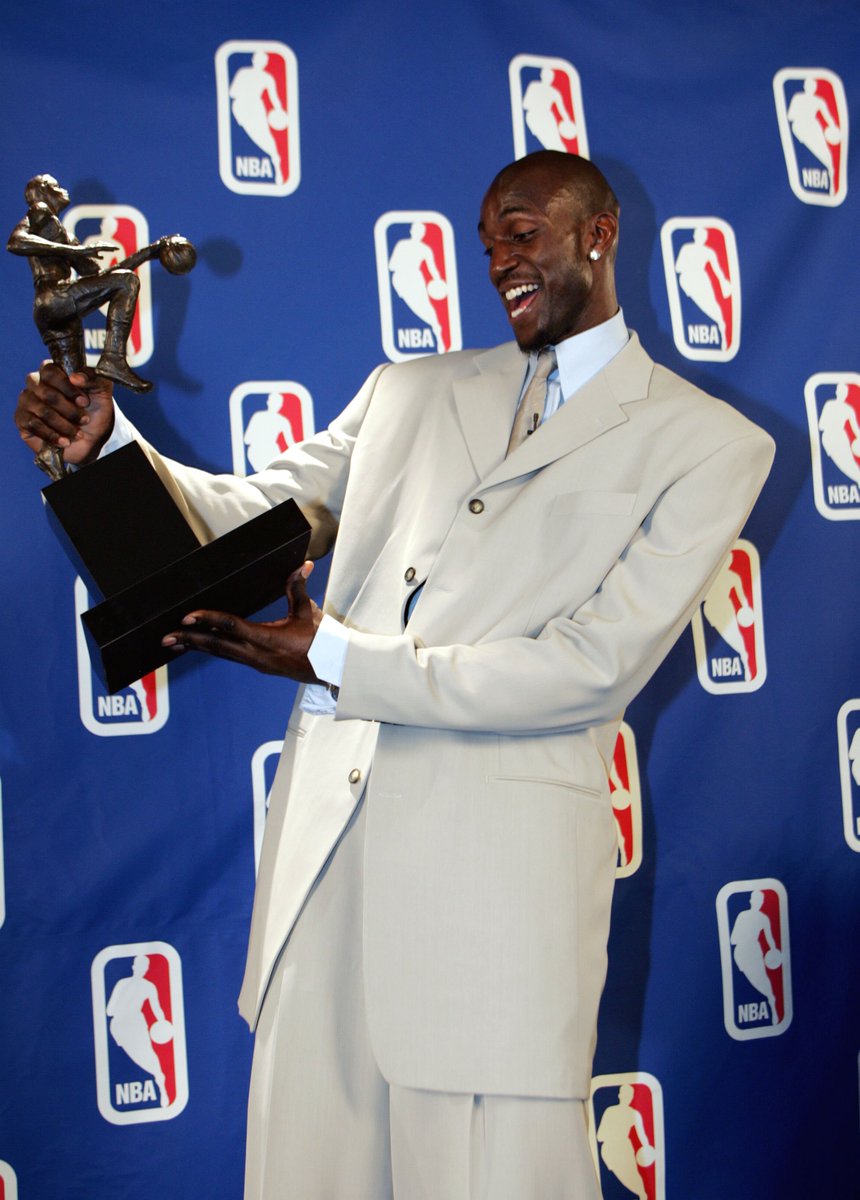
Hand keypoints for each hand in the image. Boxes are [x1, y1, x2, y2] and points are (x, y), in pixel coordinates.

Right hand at [15, 361, 114, 465]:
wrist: (92, 439)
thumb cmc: (94, 410)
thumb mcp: (101, 391)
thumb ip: (94, 377)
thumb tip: (75, 377)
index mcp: (52, 371)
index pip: (50, 371)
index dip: (68, 387)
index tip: (84, 402)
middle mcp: (35, 384)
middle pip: (46, 392)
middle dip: (69, 410)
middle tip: (84, 419)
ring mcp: (27, 401)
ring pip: (42, 411)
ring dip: (65, 425)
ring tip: (78, 433)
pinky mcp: (22, 420)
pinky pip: (34, 425)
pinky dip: (53, 435)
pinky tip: (65, 441)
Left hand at [162, 562, 323, 681]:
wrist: (332, 668)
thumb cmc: (322, 641)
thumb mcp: (309, 613)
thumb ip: (299, 589)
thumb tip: (303, 565)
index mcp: (267, 639)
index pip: (230, 627)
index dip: (208, 620)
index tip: (187, 617)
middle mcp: (257, 654)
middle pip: (216, 646)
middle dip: (189, 641)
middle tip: (166, 637)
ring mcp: (256, 662)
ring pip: (220, 653)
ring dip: (196, 647)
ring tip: (174, 643)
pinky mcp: (258, 665)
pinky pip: (229, 656)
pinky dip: (212, 649)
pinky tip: (201, 645)